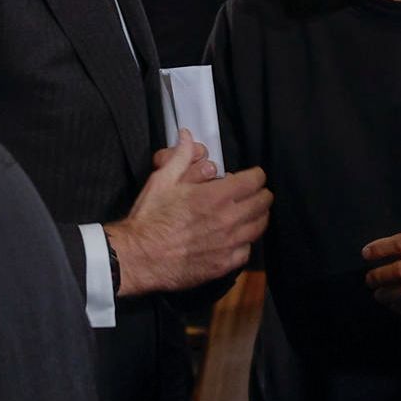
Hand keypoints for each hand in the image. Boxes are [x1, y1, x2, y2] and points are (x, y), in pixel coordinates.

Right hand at [107, 130, 269, 295]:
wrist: (139, 257)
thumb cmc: (149, 218)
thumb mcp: (162, 181)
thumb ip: (181, 157)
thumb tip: (187, 136)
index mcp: (214, 196)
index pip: (253, 180)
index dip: (256, 175)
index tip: (252, 176)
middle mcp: (227, 219)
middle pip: (262, 203)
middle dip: (261, 193)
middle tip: (254, 193)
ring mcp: (228, 244)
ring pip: (259, 226)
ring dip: (258, 216)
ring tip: (251, 213)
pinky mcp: (223, 264)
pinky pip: (247, 250)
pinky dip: (246, 242)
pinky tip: (237, 238)